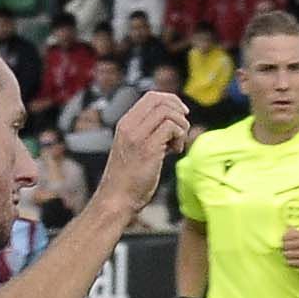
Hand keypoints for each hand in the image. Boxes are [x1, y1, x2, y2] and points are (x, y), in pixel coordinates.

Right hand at [98, 89, 188, 215]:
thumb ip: (150, 134)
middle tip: (182, 131)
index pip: (151, 97)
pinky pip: (171, 128)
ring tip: (176, 146)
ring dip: (180, 127)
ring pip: (168, 113)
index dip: (171, 100)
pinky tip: (174, 152)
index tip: (181, 114)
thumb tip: (173, 126)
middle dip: (179, 112)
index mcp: (126, 123)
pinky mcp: (148, 149)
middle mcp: (130, 125)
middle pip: (161, 101)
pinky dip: (179, 138)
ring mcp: (138, 136)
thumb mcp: (135, 149)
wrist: (116, 200)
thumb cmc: (128, 180)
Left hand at [280, 228, 298, 270]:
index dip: (284, 238)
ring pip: (287, 254)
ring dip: (287, 255)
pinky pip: (291, 262)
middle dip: (284, 247)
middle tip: (287, 249)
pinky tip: (293, 261)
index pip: (288, 234)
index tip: (285, 241)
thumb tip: (287, 227)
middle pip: (286, 244)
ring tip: (290, 255)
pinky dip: (290, 262)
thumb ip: (297, 233)